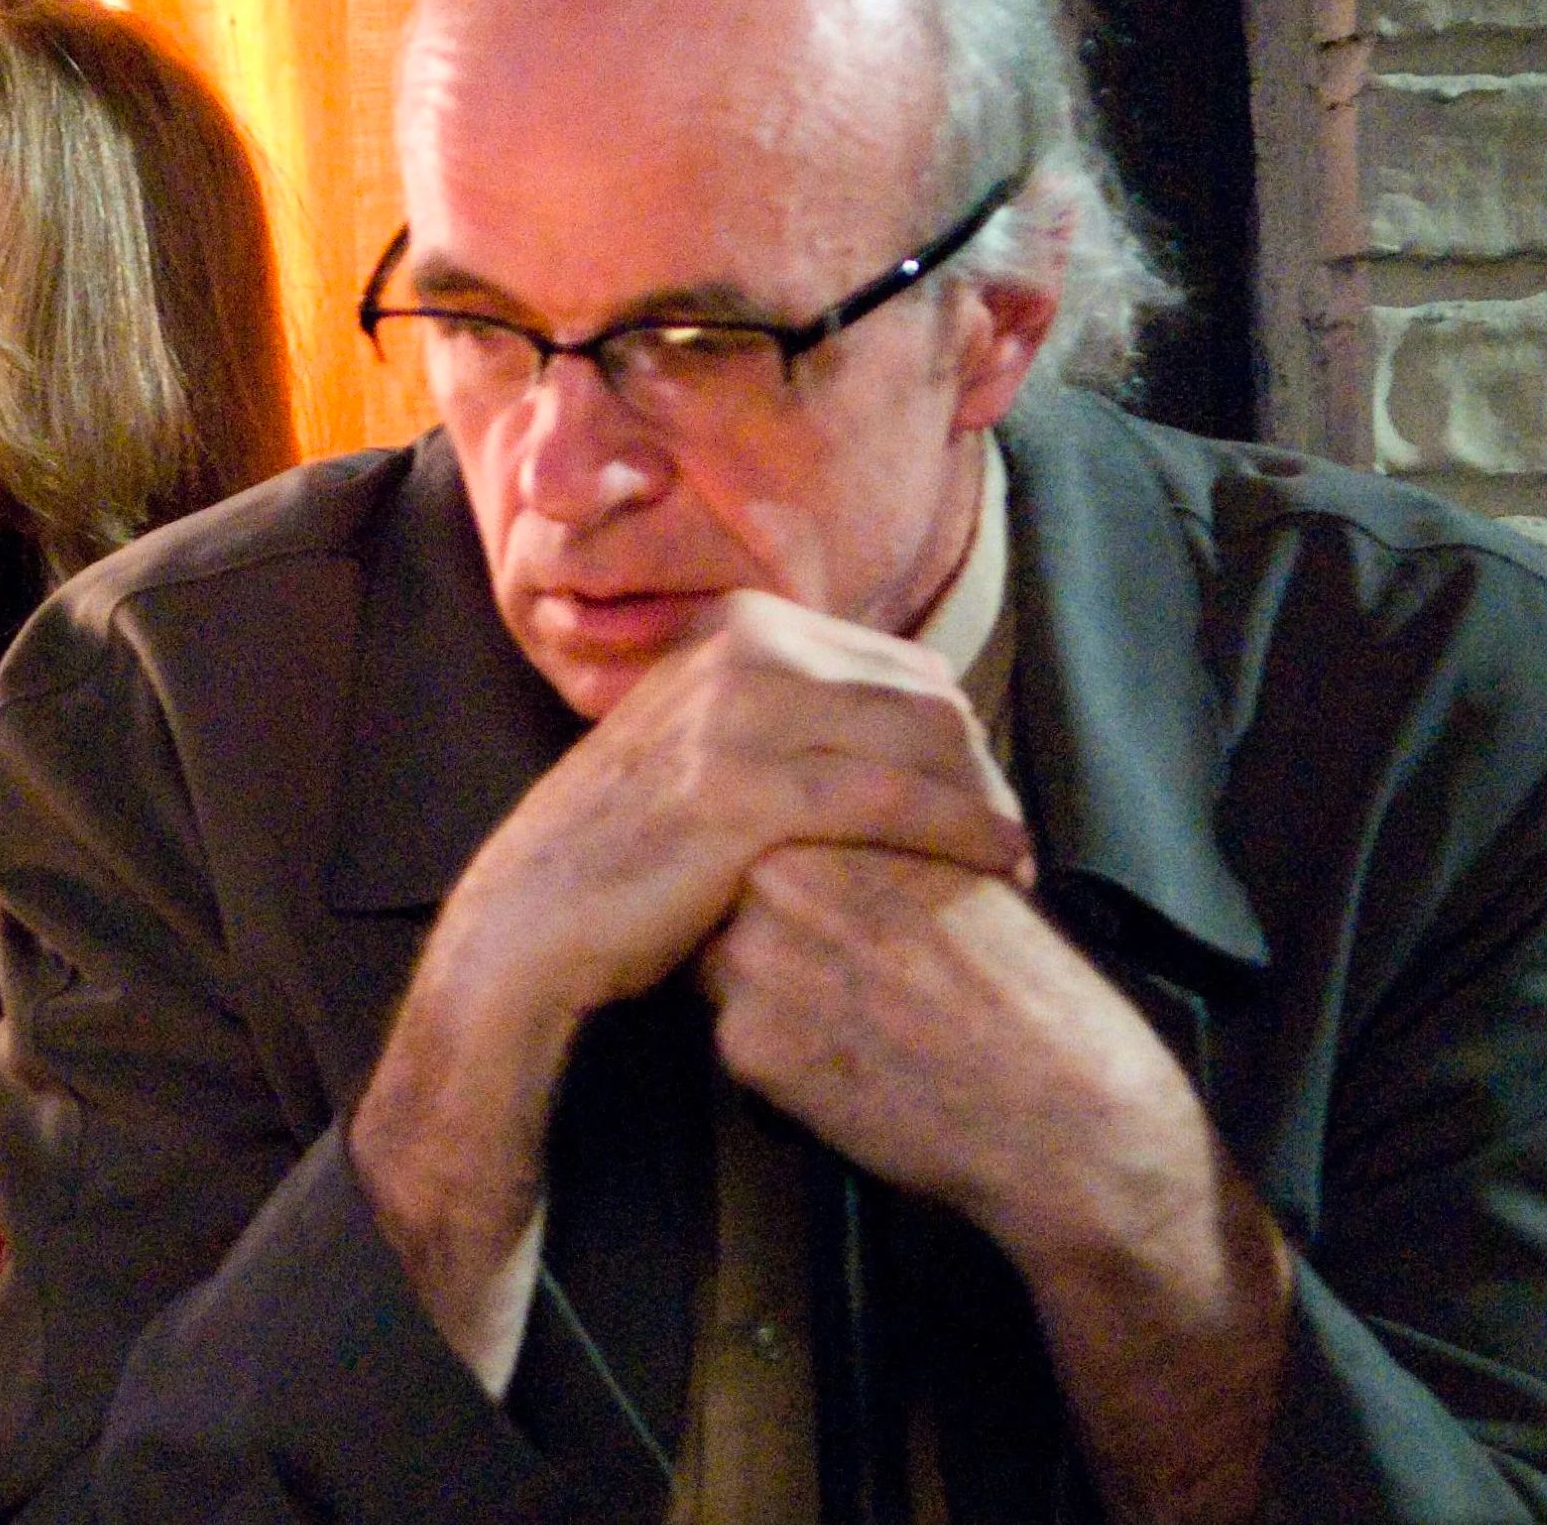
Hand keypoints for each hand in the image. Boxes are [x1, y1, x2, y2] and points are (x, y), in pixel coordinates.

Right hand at [444, 590, 1029, 1020]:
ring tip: (1014, 854)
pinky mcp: (746, 793)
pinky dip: (964, 831)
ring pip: (922, 740)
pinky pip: (894, 800)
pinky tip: (1000, 864)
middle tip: (1008, 831)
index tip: (977, 791)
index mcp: (736, 628)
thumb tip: (895, 710)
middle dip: (979, 765)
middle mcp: (742, 651)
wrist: (531, 917)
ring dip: (987, 799)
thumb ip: (776, 709)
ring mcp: (741, 716)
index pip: (896, 665)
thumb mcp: (691, 738)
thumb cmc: (621, 846)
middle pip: (922, 695)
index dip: (954, 732)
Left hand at [703, 843, 1287, 1521]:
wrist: (1066, 1108)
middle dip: (764, 929)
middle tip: (856, 968)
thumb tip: (801, 822)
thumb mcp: (952, 866)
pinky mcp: (750, 1047)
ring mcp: (755, 965)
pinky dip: (781, 1056)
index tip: (847, 910)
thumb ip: (866, 837)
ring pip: (716, 965)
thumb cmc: (1025, 990)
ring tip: (863, 1014)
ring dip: (766, 989)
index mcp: (833, 827)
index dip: (793, 878)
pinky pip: (734, 1038)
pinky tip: (855, 1063)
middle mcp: (779, 885)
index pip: (755, 834)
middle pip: (720, 896)